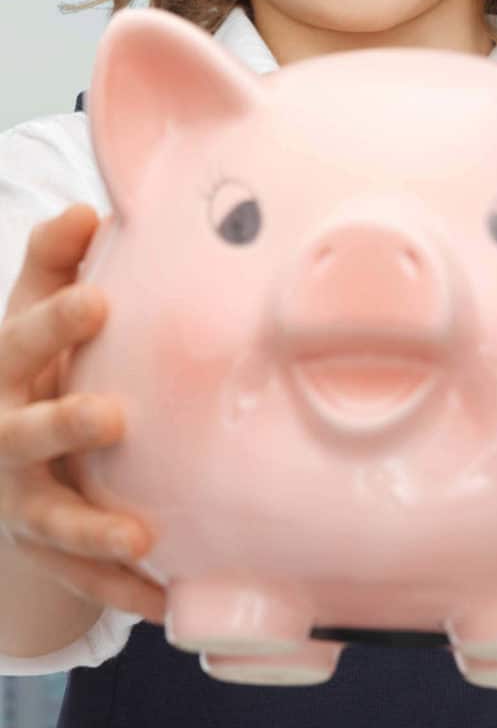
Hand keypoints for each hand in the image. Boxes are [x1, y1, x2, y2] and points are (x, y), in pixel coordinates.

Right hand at [0, 203, 164, 623]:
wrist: (5, 449)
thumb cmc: (36, 366)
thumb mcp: (35, 315)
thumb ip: (55, 266)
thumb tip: (90, 209)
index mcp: (7, 372)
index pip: (22, 339)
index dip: (55, 321)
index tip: (100, 302)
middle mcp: (5, 437)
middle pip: (23, 435)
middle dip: (60, 425)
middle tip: (110, 417)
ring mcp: (21, 499)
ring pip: (50, 519)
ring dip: (92, 531)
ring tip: (141, 538)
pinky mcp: (45, 545)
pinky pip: (83, 577)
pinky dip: (122, 590)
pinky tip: (166, 602)